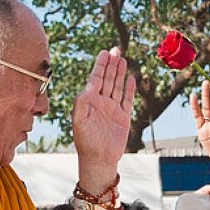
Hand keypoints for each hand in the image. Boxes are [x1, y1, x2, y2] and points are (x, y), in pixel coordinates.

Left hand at [72, 47, 135, 190]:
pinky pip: (127, 100)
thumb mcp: (79, 120)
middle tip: (115, 49)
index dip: (100, 66)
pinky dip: (129, 89)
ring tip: (122, 58)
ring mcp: (112, 109)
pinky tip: (130, 78)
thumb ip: (82, 102)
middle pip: (107, 79)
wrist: (98, 159)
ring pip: (117, 86)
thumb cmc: (85, 141)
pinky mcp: (123, 118)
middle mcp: (101, 103)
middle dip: (111, 65)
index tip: (104, 53)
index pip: (95, 79)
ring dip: (119, 73)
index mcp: (89, 102)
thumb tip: (90, 86)